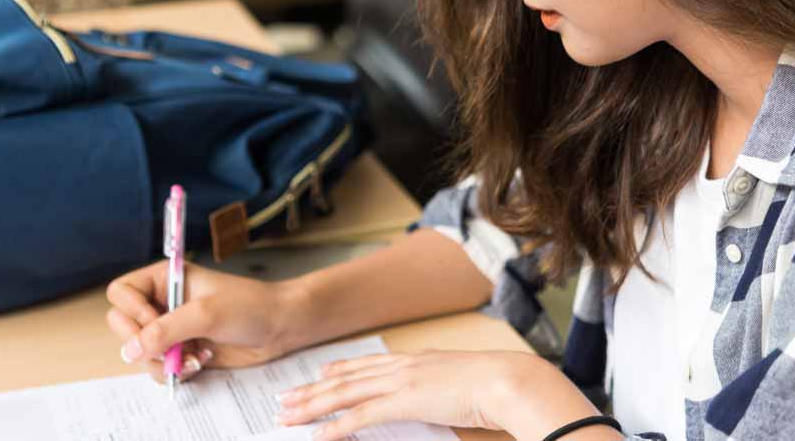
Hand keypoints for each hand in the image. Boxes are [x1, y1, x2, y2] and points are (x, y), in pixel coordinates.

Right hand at [105, 259, 300, 383]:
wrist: (280, 327)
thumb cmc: (250, 306)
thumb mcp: (206, 314)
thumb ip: (165, 330)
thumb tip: (129, 350)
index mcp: (165, 279)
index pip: (121, 293)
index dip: (131, 311)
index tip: (154, 322)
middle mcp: (163, 303)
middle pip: (123, 326)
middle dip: (146, 344)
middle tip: (171, 348)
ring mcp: (172, 329)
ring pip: (140, 353)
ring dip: (165, 362)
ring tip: (196, 357)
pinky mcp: (183, 350)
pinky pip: (160, 368)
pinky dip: (177, 371)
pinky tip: (202, 362)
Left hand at [276, 349, 618, 440]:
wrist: (508, 380)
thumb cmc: (495, 386)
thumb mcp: (458, 383)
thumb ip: (437, 387)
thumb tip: (431, 398)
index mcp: (415, 360)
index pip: (367, 364)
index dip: (339, 370)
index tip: (318, 374)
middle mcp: (402, 365)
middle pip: (346, 378)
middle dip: (313, 390)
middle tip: (285, 399)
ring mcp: (401, 381)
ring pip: (345, 393)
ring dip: (313, 406)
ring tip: (288, 416)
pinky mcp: (404, 400)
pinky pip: (361, 415)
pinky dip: (336, 425)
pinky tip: (318, 434)